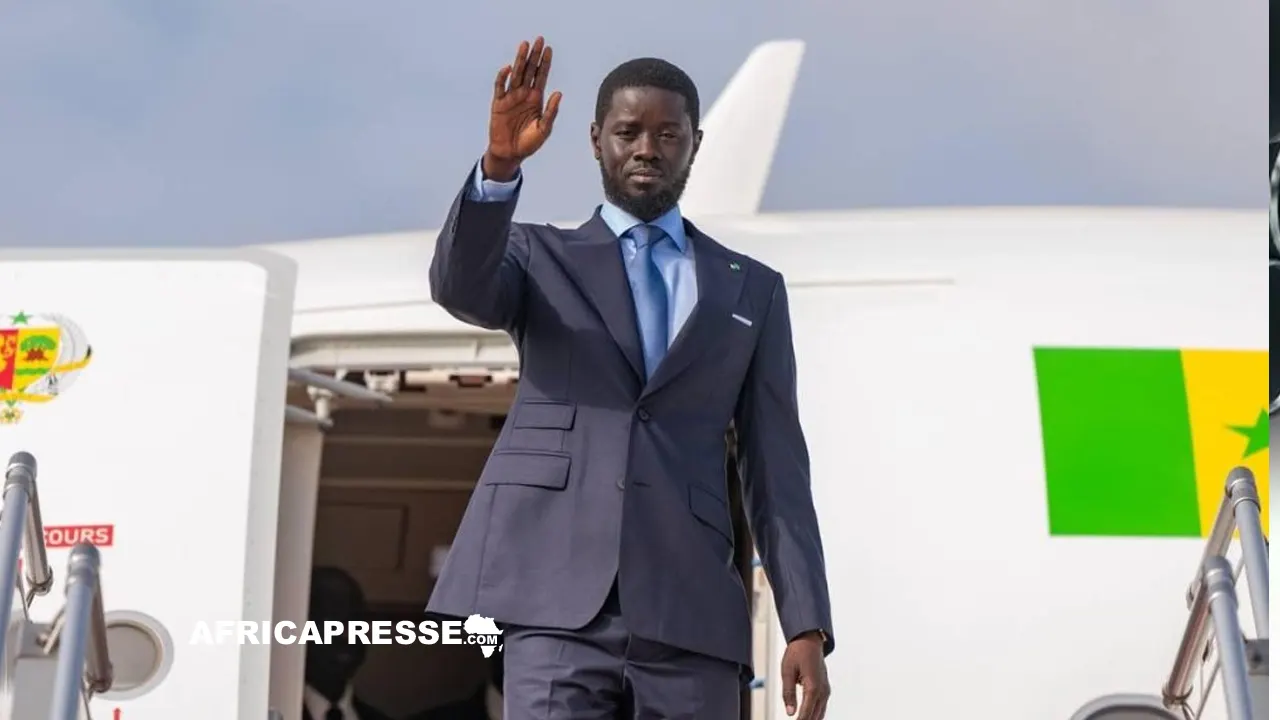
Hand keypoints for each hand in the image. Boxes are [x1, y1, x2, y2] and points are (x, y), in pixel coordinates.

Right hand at [484, 36, 561, 178]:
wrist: (511, 153)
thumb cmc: (529, 142)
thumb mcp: (544, 128)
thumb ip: (551, 111)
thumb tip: (559, 93)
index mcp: (536, 98)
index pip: (541, 76)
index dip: (545, 62)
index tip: (549, 49)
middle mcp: (524, 94)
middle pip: (530, 70)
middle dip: (534, 55)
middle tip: (539, 40)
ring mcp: (511, 97)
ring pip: (516, 74)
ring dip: (520, 60)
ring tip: (524, 45)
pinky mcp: (499, 103)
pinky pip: (500, 87)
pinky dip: (503, 77)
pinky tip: (509, 68)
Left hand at [780, 631, 829, 718]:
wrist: (809, 640)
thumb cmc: (797, 652)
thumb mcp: (787, 671)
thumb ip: (788, 693)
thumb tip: (790, 712)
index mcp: (813, 687)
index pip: (806, 713)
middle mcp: (822, 690)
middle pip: (815, 716)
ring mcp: (826, 690)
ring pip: (820, 713)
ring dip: (811, 718)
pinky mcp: (825, 688)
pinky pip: (822, 706)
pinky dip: (815, 714)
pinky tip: (808, 716)